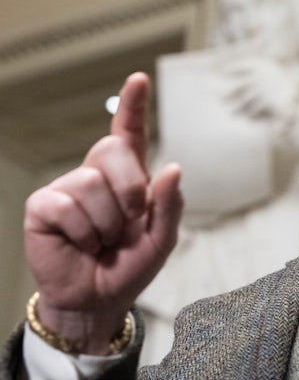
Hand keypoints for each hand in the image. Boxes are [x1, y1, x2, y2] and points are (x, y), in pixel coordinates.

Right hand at [23, 73, 183, 353]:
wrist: (98, 300)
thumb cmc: (129, 266)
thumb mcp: (161, 240)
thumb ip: (170, 206)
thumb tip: (173, 168)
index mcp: (128, 178)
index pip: (130, 134)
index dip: (133, 107)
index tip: (139, 79)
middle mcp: (96, 175)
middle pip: (112, 150)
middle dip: (130, 191)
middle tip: (129, 223)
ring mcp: (68, 187)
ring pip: (93, 185)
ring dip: (107, 223)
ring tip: (102, 241)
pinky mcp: (44, 206)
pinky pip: (68, 206)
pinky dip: (83, 232)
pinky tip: (81, 244)